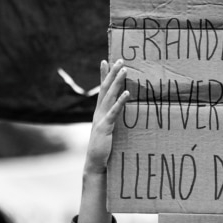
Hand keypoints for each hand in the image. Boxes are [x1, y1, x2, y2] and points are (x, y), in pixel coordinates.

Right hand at [84, 59, 129, 175]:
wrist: (95, 163)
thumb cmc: (104, 148)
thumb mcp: (108, 131)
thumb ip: (113, 121)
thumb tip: (122, 113)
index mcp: (99, 112)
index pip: (101, 89)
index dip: (103, 74)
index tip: (106, 60)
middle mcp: (99, 112)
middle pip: (105, 88)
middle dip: (112, 73)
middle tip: (120, 60)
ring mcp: (101, 118)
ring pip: (109, 96)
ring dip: (117, 82)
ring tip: (124, 70)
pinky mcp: (106, 127)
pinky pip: (114, 111)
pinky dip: (121, 101)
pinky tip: (127, 93)